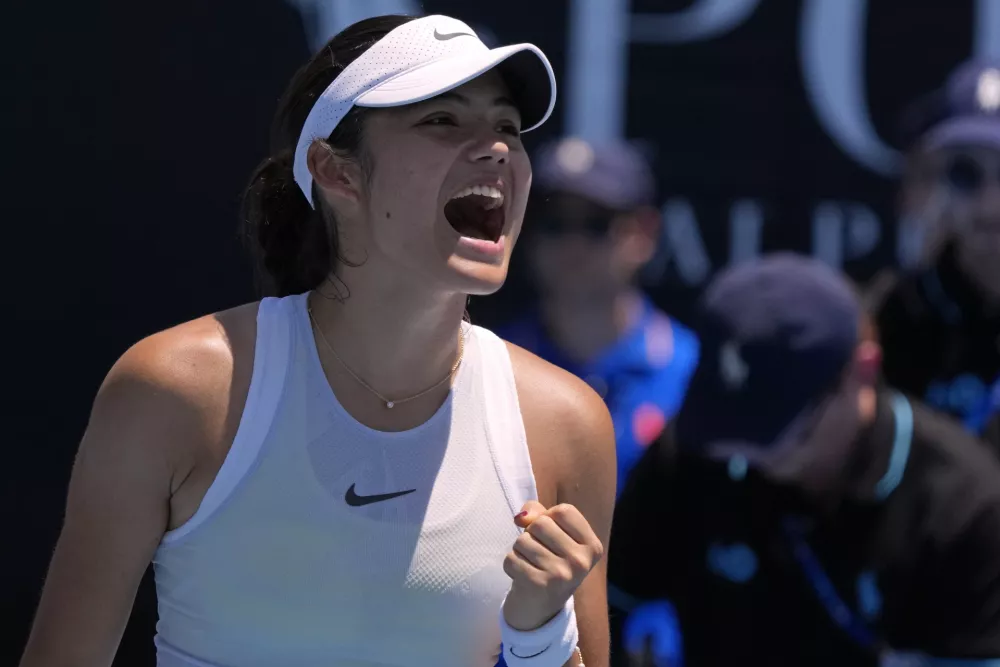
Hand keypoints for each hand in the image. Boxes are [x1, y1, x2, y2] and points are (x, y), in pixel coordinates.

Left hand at [502, 501, 604, 630]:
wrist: (540, 607)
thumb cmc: (548, 560)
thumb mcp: (554, 534)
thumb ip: (539, 513)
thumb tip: (521, 517)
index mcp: (592, 547)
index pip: (563, 511)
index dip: (549, 517)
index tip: (552, 536)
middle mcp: (581, 562)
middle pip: (541, 523)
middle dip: (531, 534)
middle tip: (539, 553)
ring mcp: (561, 575)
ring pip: (522, 540)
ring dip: (520, 550)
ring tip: (531, 564)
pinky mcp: (538, 585)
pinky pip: (511, 558)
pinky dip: (510, 564)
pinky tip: (522, 575)